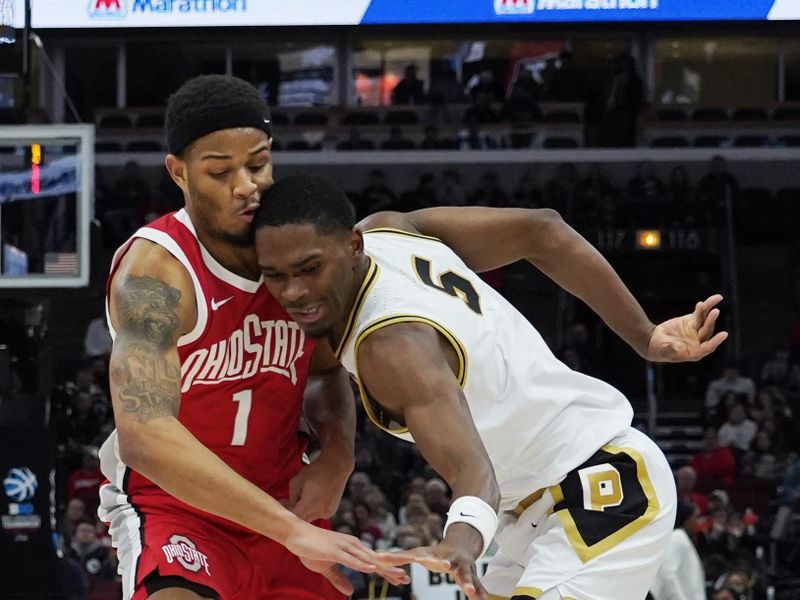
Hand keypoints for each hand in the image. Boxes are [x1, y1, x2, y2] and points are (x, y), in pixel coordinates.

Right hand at [284, 522, 411, 595]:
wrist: (295, 534)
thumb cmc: (311, 548)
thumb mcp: (326, 567)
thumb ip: (339, 578)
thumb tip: (350, 591)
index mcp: (352, 549)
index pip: (373, 561)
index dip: (387, 570)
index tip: (401, 579)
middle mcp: (353, 545)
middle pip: (376, 559)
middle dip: (391, 570)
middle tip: (406, 579)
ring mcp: (344, 547)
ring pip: (367, 559)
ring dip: (383, 568)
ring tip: (397, 575)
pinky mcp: (334, 550)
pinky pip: (351, 559)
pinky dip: (362, 564)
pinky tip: (372, 569)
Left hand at [288, 452, 350, 521]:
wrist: (337, 465)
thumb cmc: (315, 470)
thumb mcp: (297, 480)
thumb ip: (291, 497)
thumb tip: (289, 506)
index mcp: (310, 503)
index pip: (294, 517)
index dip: (286, 511)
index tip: (282, 501)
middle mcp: (319, 511)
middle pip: (301, 520)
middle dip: (294, 511)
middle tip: (288, 501)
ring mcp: (327, 513)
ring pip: (309, 518)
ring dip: (304, 511)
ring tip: (303, 497)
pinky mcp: (331, 512)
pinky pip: (317, 515)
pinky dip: (313, 510)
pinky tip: (314, 498)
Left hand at [402, 542, 486, 599]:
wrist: (460, 545)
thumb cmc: (434, 554)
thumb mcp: (418, 554)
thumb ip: (399, 557)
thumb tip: (379, 557)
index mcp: (436, 556)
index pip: (428, 557)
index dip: (429, 559)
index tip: (436, 562)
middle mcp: (451, 560)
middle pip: (450, 564)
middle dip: (449, 566)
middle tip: (448, 567)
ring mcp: (463, 567)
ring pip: (467, 575)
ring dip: (469, 583)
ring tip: (471, 592)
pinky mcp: (472, 575)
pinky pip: (477, 585)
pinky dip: (480, 592)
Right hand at [645, 294, 727, 361]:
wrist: (654, 341)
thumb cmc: (659, 349)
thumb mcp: (663, 350)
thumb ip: (670, 349)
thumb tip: (677, 346)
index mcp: (694, 353)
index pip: (708, 347)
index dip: (715, 341)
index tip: (724, 334)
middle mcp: (698, 342)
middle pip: (707, 331)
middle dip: (710, 321)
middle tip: (715, 311)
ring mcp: (696, 331)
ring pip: (705, 320)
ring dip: (709, 310)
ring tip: (716, 299)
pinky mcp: (692, 321)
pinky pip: (700, 313)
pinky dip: (703, 307)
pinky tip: (707, 301)